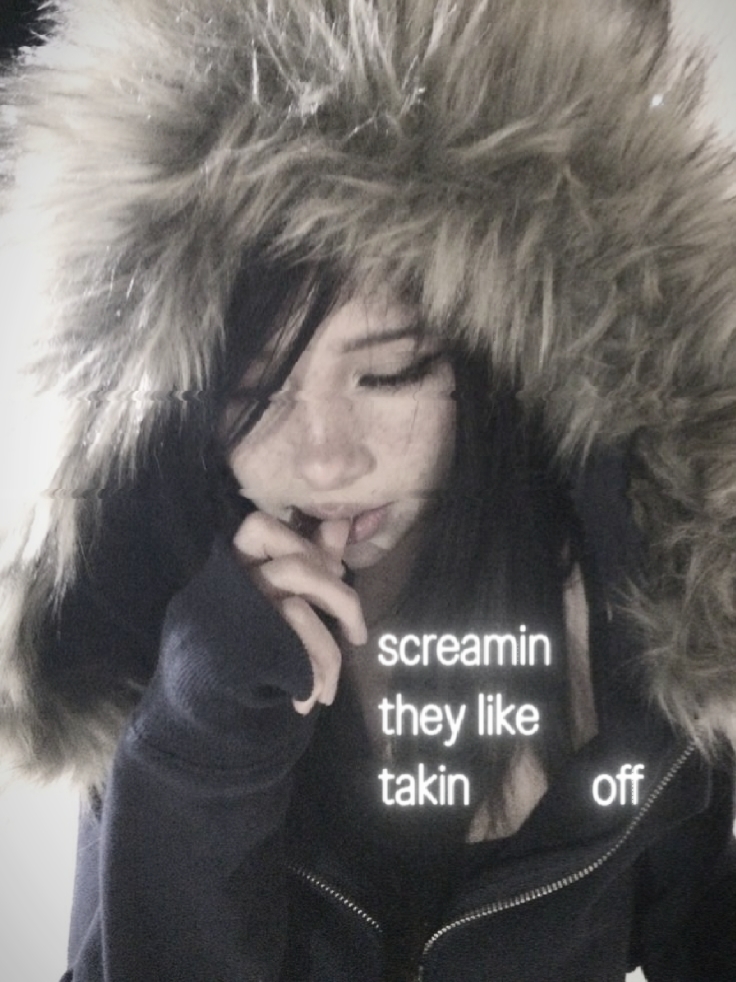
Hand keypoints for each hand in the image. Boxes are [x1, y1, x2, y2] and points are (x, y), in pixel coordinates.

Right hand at [232, 512, 367, 713]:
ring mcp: (231, 618)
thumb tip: (342, 523)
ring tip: (330, 688)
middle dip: (341, 600)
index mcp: (234, 565)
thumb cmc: (244, 639)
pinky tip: (313, 696)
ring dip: (327, 654)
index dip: (303, 543)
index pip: (258, 526)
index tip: (335, 570)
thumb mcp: (275, 594)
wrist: (196, 700)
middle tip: (358, 635)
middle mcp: (230, 587)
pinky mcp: (237, 655)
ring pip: (296, 613)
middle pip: (295, 569)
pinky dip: (314, 675)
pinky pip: (291, 654)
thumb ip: (310, 559)